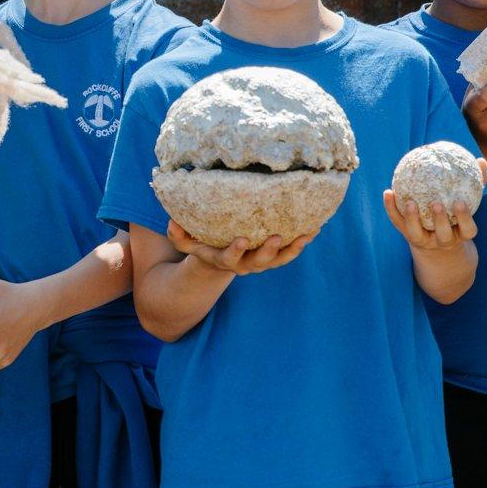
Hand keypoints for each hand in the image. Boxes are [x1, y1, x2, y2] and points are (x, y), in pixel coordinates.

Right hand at [168, 218, 316, 275]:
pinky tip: (314, 229)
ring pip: (279, 260)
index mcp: (224, 260)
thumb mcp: (187, 243)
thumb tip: (172, 222)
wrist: (218, 261)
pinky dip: (301, 243)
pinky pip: (289, 253)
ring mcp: (261, 262)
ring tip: (307, 235)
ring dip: (293, 249)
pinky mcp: (273, 257)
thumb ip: (178, 235)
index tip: (242, 239)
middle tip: (278, 236)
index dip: (236, 251)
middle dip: (269, 251)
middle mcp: (245, 265)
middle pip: (259, 262)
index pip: (230, 258)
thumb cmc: (202, 245)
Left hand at [383, 183, 480, 253]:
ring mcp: (425, 241)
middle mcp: (444, 240)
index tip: (460, 202)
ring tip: (411, 202)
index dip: (464, 219)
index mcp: (461, 234)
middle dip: (440, 221)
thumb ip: (476, 183)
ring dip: (413, 219)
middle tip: (436, 203)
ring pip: (417, 234)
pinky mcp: (408, 236)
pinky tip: (388, 192)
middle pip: (444, 236)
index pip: (468, 230)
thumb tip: (481, 161)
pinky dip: (392, 209)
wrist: (438, 243)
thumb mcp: (467, 202)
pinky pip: (398, 223)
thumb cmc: (457, 214)